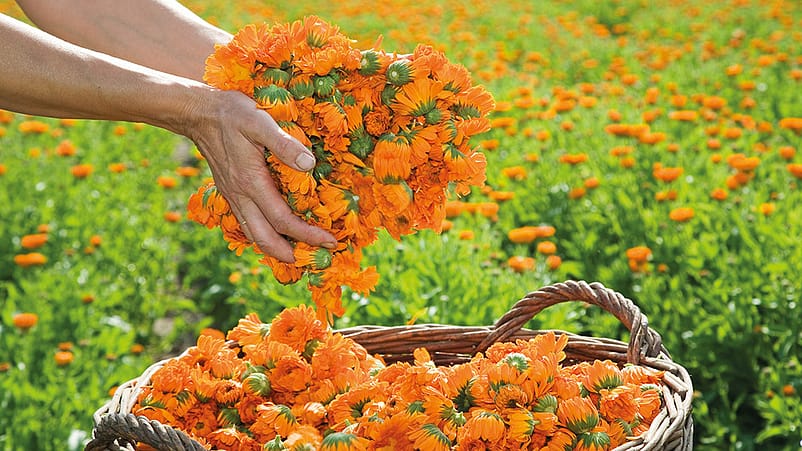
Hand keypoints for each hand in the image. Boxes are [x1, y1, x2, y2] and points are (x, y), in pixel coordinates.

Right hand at [184, 88, 336, 261]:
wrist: (199, 113)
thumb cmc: (232, 114)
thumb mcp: (259, 121)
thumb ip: (284, 144)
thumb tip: (309, 165)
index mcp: (251, 182)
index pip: (283, 220)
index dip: (307, 234)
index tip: (330, 241)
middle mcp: (241, 195)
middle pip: (265, 238)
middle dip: (291, 254)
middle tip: (317, 259)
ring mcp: (234, 196)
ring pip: (254, 234)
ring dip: (276, 249)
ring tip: (298, 255)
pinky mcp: (231, 193)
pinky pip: (248, 223)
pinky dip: (264, 235)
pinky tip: (277, 234)